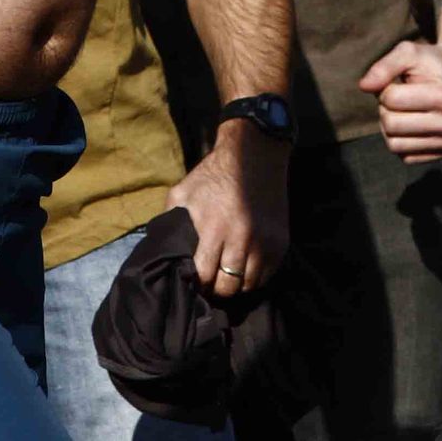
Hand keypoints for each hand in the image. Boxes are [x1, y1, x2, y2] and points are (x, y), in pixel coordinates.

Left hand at [167, 123, 289, 299]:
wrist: (255, 153)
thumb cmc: (213, 174)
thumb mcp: (183, 192)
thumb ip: (170, 221)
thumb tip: (160, 248)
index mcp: (214, 228)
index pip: (204, 276)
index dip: (197, 282)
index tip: (194, 281)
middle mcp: (241, 239)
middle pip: (228, 286)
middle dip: (216, 288)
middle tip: (211, 283)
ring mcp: (265, 242)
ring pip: (249, 285)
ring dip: (237, 283)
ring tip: (229, 274)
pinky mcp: (281, 242)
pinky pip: (267, 275)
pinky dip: (256, 276)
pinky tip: (246, 265)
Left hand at [358, 38, 441, 163]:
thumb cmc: (430, 64)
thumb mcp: (409, 52)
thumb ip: (385, 66)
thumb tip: (364, 86)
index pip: (391, 100)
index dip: (386, 88)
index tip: (400, 82)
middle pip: (390, 125)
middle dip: (386, 108)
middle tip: (401, 97)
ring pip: (394, 145)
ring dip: (391, 126)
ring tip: (406, 110)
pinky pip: (404, 156)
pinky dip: (401, 140)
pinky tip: (413, 124)